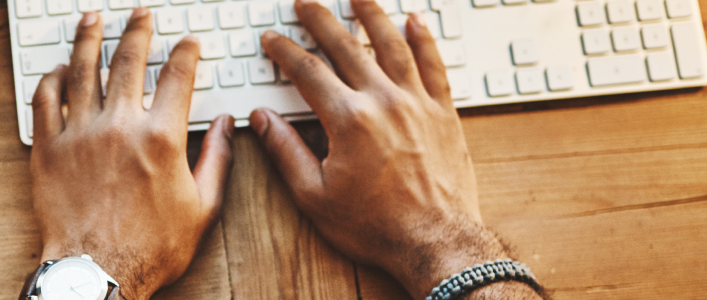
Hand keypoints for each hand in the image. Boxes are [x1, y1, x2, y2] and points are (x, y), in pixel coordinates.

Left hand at [29, 8, 234, 299]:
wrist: (98, 271)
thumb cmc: (150, 249)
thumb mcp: (202, 207)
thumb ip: (217, 160)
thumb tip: (227, 126)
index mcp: (161, 137)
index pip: (178, 76)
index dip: (186, 52)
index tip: (188, 43)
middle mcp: (119, 126)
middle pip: (128, 61)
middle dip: (137, 31)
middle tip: (140, 15)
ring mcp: (79, 134)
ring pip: (82, 71)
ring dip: (89, 40)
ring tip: (93, 20)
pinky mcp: (48, 149)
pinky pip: (46, 101)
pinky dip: (51, 80)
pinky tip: (58, 69)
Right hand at [253, 0, 536, 298]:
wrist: (435, 242)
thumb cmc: (376, 225)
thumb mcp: (314, 195)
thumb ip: (286, 151)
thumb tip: (262, 119)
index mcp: (348, 120)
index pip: (308, 71)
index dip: (284, 52)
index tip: (273, 41)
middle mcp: (384, 102)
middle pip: (347, 46)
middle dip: (320, 20)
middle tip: (305, 4)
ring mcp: (418, 104)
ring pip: (392, 44)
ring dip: (372, 15)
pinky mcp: (444, 113)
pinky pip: (433, 64)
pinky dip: (423, 39)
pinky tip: (415, 21)